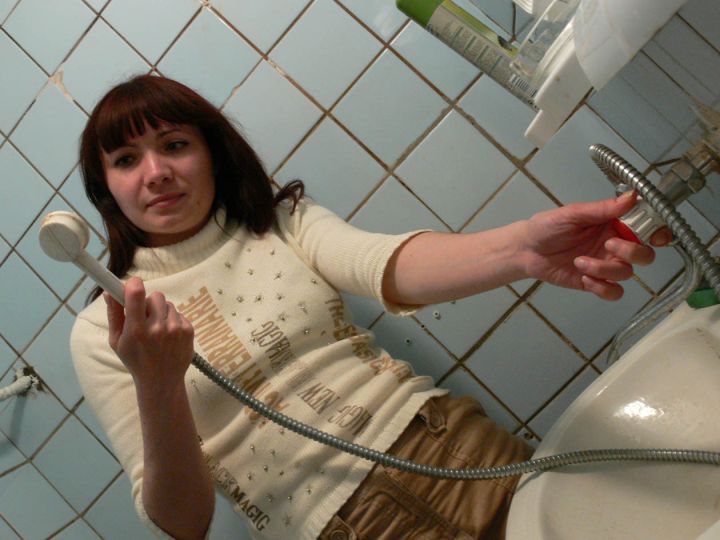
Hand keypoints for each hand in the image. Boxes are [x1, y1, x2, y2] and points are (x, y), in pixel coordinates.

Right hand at [105, 277, 194, 390]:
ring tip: (157, 330)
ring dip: (161, 313)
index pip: (136, 294)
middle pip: (155, 296)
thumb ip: (114, 314)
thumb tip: (108, 291)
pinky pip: (179, 314)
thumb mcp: (117, 341)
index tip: (132, 285)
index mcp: (136, 330)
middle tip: (144, 316)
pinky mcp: (188, 331)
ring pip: (168, 305)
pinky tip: (168, 336)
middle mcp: (157, 328)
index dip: (134, 284)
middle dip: (148, 303)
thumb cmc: (135, 360)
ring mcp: (175, 329)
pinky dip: (172, 321)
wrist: (161, 381)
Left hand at [523, 191, 671, 300]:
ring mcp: (605, 265)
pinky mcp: (594, 283)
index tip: (655, 236)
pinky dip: (602, 288)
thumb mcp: (572, 214)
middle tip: (607, 246)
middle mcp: (614, 245)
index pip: (646, 228)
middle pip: (645, 255)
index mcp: (613, 224)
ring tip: (579, 263)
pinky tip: (584, 279)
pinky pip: (613, 292)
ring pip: (627, 274)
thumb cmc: (547, 227)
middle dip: (631, 253)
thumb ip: (601, 209)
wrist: (526, 250)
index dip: (658, 233)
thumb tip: (632, 197)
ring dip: (605, 270)